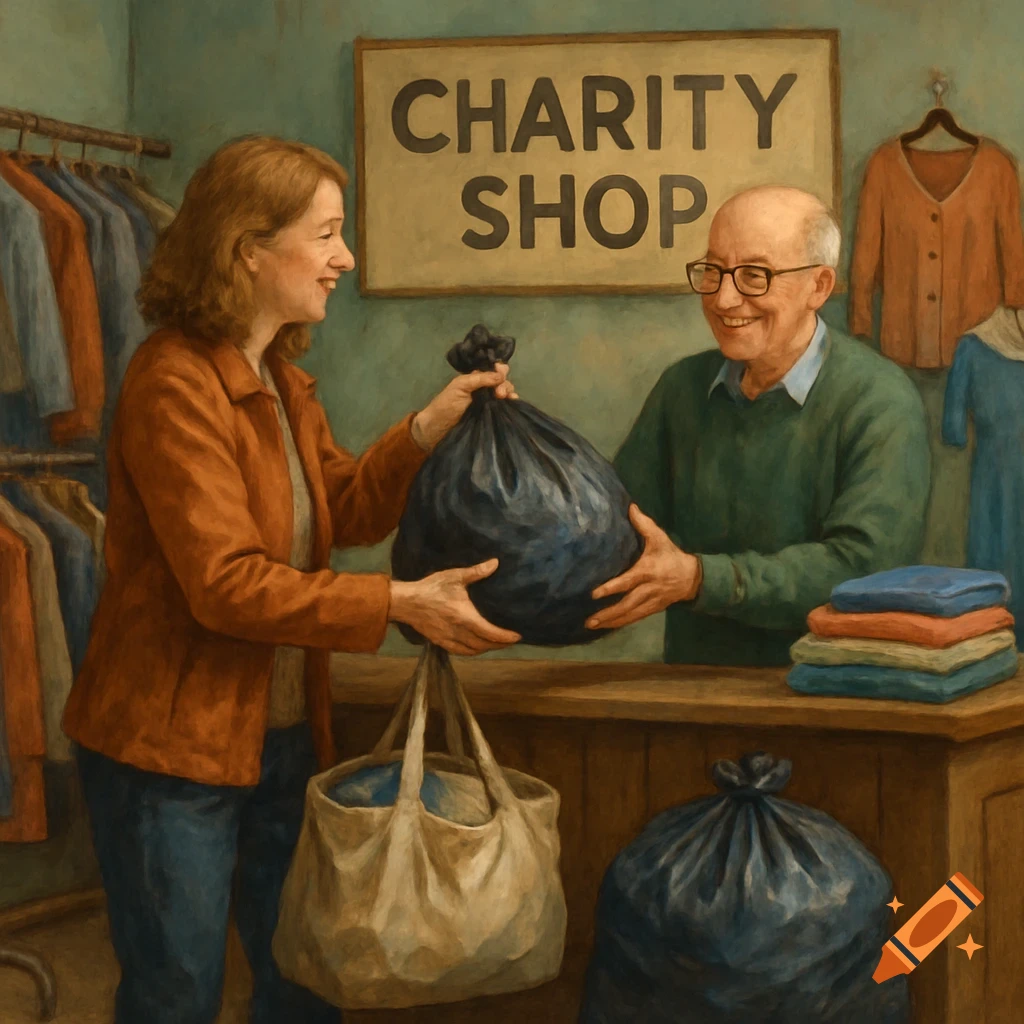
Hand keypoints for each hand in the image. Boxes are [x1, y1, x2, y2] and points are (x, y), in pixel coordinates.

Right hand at [388, 558, 520, 655]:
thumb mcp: (455, 576)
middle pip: (484, 645)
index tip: (517, 636)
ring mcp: (449, 639)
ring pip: (473, 651)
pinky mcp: (440, 641)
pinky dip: (472, 651)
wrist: (406, 602)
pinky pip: (460, 651)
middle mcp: (459, 632)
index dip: (505, 637)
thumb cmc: (432, 588)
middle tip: (510, 640)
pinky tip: (476, 647)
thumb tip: (495, 563)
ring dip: (487, 649)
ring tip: (496, 644)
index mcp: (465, 617)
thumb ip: (476, 572)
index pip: (490, 633)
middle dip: (500, 644)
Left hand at [412, 363, 517, 450]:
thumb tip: (501, 375)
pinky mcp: (491, 414)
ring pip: (504, 392)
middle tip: (499, 393)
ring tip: (505, 398)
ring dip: (508, 391)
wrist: (439, 428)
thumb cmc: (446, 405)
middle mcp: (484, 388)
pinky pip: (504, 406)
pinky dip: (511, 402)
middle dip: (504, 383)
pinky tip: (514, 402)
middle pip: (501, 380)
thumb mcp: (461, 386)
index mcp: (475, 378)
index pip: (492, 370)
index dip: (499, 369)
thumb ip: (480, 378)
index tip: (501, 373)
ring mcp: (488, 402)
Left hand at [586, 505, 700, 630]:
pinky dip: (620, 623)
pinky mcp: (652, 609)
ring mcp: (651, 601)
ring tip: (592, 625)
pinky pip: (635, 618)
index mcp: (648, 571)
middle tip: (590, 620)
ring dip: (611, 621)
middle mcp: (648, 589)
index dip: (611, 588)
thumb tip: (630, 506)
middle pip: (627, 604)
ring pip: (630, 614)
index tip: (594, 594)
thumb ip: (644, 524)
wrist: (693, 577)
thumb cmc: (671, 555)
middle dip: (608, 613)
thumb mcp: (660, 537)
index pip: (628, 581)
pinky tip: (606, 626)